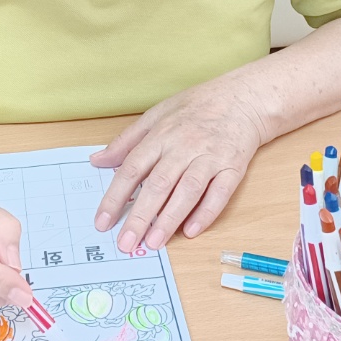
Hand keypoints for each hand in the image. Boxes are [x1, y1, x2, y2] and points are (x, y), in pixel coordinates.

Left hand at [90, 77, 267, 251]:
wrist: (242, 98)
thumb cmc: (196, 106)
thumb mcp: (156, 115)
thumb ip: (127, 141)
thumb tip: (97, 160)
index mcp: (161, 135)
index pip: (132, 169)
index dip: (115, 197)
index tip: (102, 222)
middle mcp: (184, 146)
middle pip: (158, 184)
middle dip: (140, 216)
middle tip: (126, 242)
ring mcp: (210, 157)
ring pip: (188, 191)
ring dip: (170, 218)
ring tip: (154, 242)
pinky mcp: (234, 166)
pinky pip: (220, 193)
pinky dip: (206, 213)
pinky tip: (191, 231)